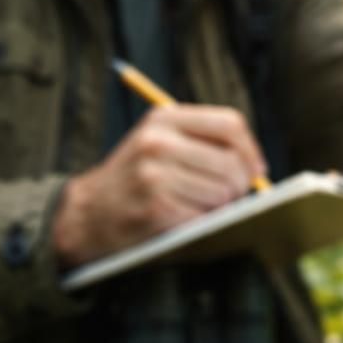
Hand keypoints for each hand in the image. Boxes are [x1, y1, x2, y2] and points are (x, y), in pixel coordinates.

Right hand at [52, 104, 267, 267]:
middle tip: (230, 196)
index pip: (230, 124)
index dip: (251, 149)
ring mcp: (154, 176)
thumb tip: (256, 167)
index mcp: (164, 119)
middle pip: (232, 162)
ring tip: (199, 207)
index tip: (256, 169)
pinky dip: (203, 223)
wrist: (86, 215)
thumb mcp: (159, 142)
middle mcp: (158, 142)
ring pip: (223, 193)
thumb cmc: (135, 179)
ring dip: (221, 207)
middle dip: (240, 185)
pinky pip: (205, 217)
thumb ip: (203, 142)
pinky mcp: (155, 209)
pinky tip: (185, 220)